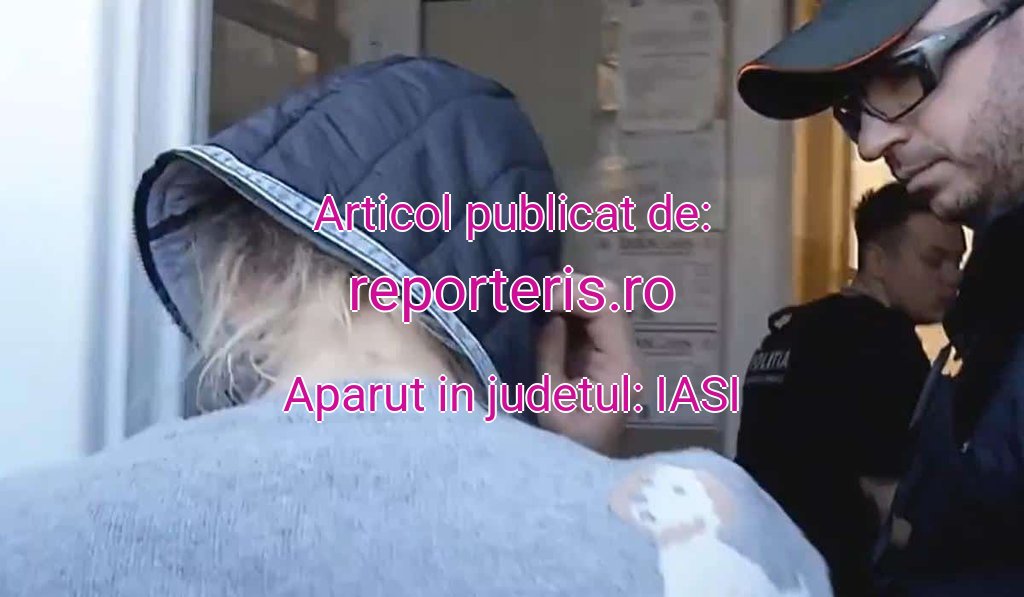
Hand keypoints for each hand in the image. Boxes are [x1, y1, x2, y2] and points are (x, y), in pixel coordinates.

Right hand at [536, 273, 641, 455]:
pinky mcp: (604, 358)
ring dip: (568, 296)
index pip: (607, 308)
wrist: (581, 479)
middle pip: (609, 297)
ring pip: (601, 303)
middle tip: (534, 296)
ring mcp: (618, 355)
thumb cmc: (564, 446)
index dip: (572, 294)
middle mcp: (627, 355)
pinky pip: (590, 320)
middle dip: (571, 288)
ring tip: (535, 301)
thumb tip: (550, 317)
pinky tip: (543, 312)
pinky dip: (566, 309)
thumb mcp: (549, 404)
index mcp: (621, 367)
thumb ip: (550, 355)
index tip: (538, 300)